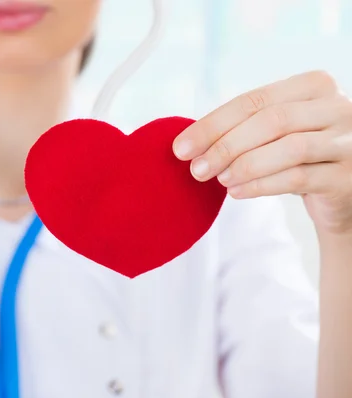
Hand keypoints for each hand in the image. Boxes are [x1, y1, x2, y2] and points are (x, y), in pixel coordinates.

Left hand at [173, 70, 351, 236]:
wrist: (342, 191)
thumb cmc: (299, 156)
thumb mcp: (274, 132)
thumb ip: (240, 127)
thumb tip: (186, 144)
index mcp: (314, 86)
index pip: (255, 100)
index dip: (213, 124)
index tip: (181, 148)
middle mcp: (338, 107)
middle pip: (272, 120)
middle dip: (225, 145)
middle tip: (197, 169)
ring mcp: (348, 141)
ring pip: (289, 148)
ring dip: (244, 165)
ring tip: (219, 180)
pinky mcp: (347, 176)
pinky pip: (298, 178)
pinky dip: (261, 186)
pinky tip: (236, 192)